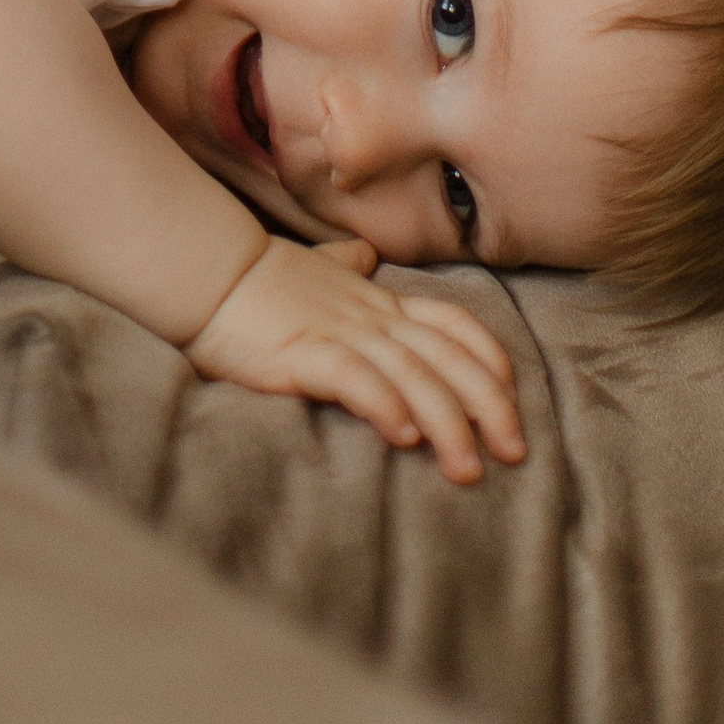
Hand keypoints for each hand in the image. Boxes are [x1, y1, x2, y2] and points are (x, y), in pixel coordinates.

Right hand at [183, 235, 525, 484]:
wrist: (209, 273)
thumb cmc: (262, 279)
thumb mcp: (316, 269)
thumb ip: (345, 265)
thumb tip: (363, 255)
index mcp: (379, 301)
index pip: (453, 323)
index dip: (489, 359)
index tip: (512, 399)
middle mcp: (370, 317)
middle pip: (447, 357)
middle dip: (489, 406)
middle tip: (514, 454)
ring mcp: (338, 333)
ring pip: (411, 374)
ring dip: (447, 423)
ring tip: (467, 469)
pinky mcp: (302, 352)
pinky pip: (353, 377)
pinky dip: (383, 404)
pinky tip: (401, 436)